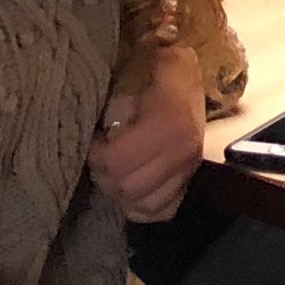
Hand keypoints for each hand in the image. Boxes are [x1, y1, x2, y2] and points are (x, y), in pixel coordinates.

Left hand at [84, 45, 206, 222]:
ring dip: (121, 193)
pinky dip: (143, 206)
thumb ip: (112, 114)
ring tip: (114, 171)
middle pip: (128, 187)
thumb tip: (100, 139)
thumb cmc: (149, 74)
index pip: (118, 162)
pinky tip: (132, 188)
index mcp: (168, 124)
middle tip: (99, 158)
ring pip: (144, 204)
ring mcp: (190, 169)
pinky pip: (163, 211)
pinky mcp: (191, 179)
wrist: (184, 75)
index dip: (96, 156)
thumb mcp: (126, 83)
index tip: (93, 142)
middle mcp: (184, 151)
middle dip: (105, 175)